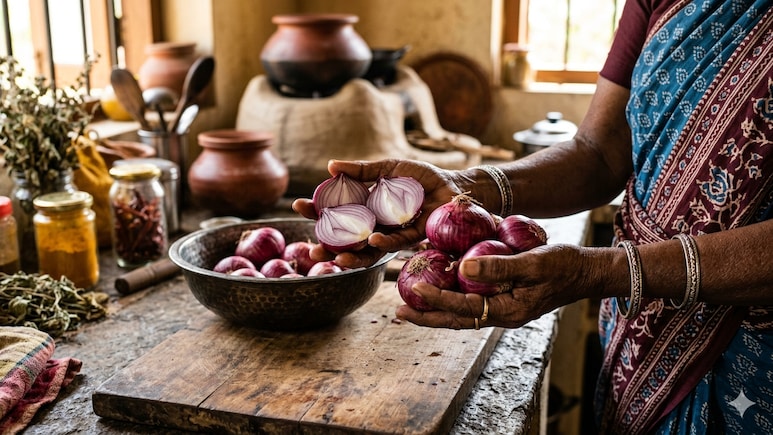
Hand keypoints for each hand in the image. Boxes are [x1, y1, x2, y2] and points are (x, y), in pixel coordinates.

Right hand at [292, 158, 465, 267]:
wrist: (452, 186)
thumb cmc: (420, 178)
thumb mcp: (389, 168)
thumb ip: (362, 170)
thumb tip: (331, 165)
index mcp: (364, 206)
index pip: (335, 211)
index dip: (316, 211)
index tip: (298, 206)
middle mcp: (375, 224)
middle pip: (346, 238)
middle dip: (327, 245)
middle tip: (313, 248)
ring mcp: (391, 234)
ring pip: (366, 250)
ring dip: (350, 256)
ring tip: (336, 258)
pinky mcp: (412, 239)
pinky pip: (394, 243)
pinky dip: (382, 243)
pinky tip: (372, 240)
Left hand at [395, 244, 599, 328]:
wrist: (586, 271)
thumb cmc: (564, 266)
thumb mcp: (532, 263)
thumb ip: (498, 267)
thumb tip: (462, 267)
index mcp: (508, 311)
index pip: (464, 309)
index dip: (438, 301)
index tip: (415, 292)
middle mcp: (501, 314)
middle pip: (457, 319)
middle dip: (428, 317)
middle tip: (399, 312)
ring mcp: (503, 307)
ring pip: (462, 312)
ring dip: (437, 308)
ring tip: (411, 302)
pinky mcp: (504, 297)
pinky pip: (473, 300)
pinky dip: (454, 295)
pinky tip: (441, 283)